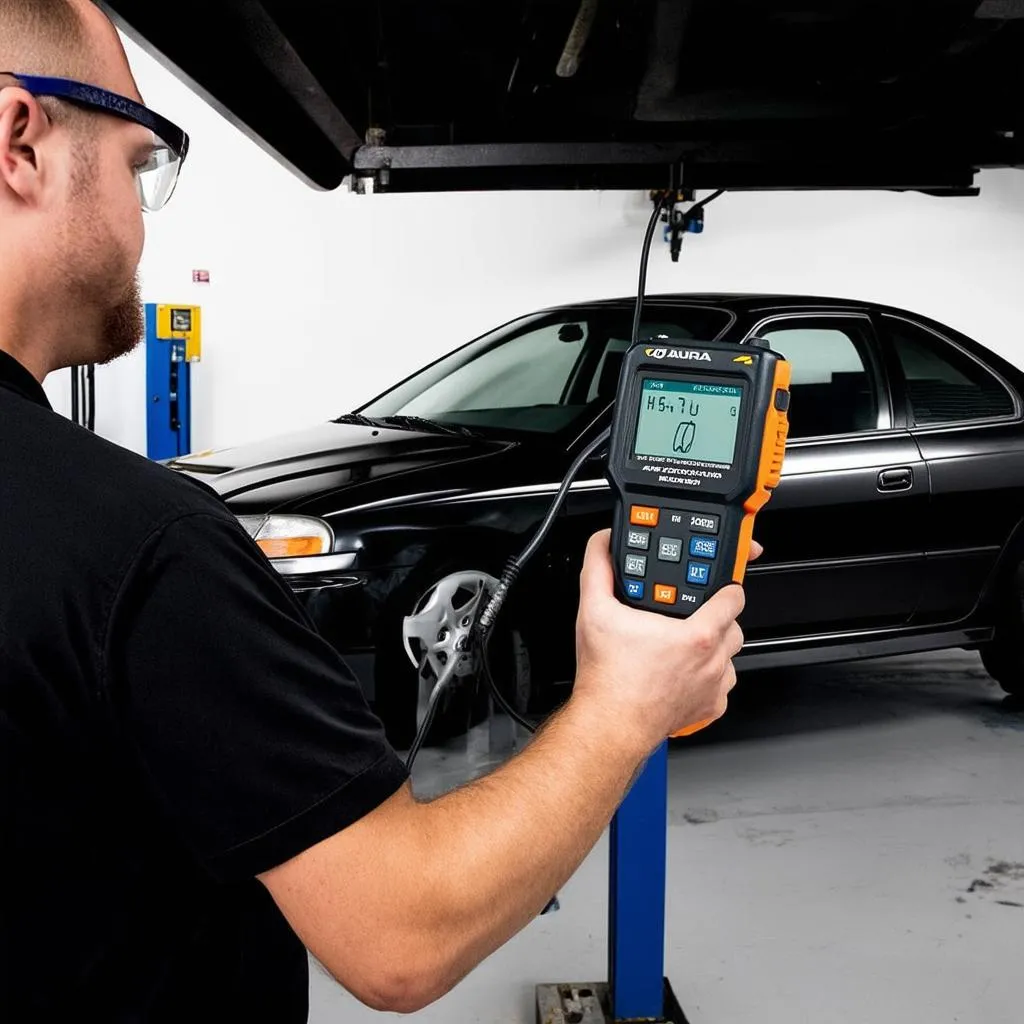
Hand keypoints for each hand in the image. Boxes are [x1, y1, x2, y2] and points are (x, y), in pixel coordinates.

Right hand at [572, 529, 745, 752]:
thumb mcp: (595, 611)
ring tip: (686, 644)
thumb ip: (599, 569)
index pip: (734, 596)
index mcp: (697, 635)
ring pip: (730, 657)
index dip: (726, 584)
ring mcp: (713, 687)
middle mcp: (713, 662)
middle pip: (734, 626)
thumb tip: (602, 546)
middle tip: (692, 615)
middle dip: (718, 617)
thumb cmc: (608, 678)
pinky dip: (709, 678)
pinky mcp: (709, 708)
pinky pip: (721, 687)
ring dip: (715, 648)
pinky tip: (684, 672)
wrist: (609, 725)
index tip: (719, 583)